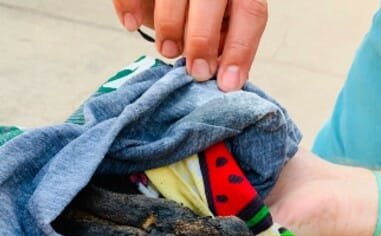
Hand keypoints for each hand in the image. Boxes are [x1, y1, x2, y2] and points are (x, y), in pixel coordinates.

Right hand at [112, 0, 268, 91]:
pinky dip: (130, 4)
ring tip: (168, 51)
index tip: (227, 83)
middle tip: (195, 72)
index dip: (240, 50)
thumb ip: (224, 45)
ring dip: (169, 26)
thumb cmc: (201, 10)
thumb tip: (229, 80)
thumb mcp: (219, 24)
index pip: (250, 12)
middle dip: (202, 40)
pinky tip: (132, 24)